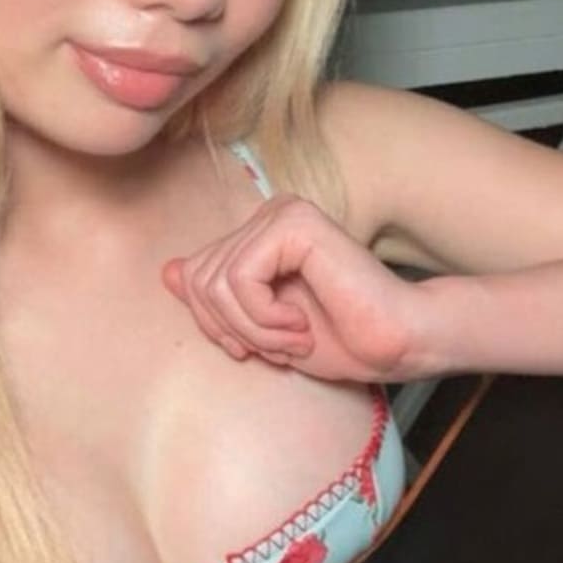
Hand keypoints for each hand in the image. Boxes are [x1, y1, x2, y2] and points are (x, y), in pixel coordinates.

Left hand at [162, 196, 429, 381]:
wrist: (395, 343)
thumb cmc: (340, 339)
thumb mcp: (259, 328)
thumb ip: (216, 297)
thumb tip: (167, 271)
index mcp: (258, 236)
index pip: (193, 278)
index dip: (215, 325)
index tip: (256, 349)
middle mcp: (267, 215)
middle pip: (199, 281)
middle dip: (234, 330)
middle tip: (281, 348)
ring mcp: (281, 213)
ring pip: (215, 283)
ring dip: (253, 329)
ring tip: (294, 340)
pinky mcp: (293, 223)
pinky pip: (239, 278)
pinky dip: (263, 318)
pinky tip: (300, 324)